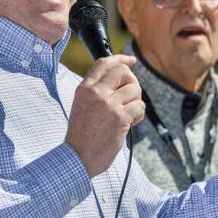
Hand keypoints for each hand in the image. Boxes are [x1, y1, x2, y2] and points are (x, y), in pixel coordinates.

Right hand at [66, 55, 144, 176]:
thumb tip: (120, 80)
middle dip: (132, 82)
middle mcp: (96, 93)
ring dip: (136, 102)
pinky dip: (139, 114)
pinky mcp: (120, 117)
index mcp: (84, 89)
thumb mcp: (82, 106)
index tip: (131, 61)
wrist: (77, 158)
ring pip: (135, 89)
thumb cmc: (82, 136)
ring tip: (128, 114)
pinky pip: (139, 106)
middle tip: (130, 97)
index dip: (120, 59)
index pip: (104, 63)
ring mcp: (108, 104)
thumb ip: (96, 91)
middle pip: (123, 72)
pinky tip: (131, 123)